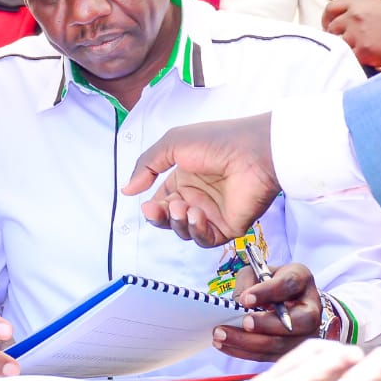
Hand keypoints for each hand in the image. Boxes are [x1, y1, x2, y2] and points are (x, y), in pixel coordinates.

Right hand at [122, 113, 279, 247]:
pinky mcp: (228, 226)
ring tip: (184, 207)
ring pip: (184, 232)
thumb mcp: (172, 144)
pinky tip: (197, 215)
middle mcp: (197, 197)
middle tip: (157, 209)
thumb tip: (126, 189)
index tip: (146, 204)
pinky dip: (197, 231)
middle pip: (169, 220)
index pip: (160, 201)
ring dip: (178, 223)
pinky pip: (205, 239)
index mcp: (184, 179)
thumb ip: (146, 166)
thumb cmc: (217, 141)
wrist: (254, 151)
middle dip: (160, 217)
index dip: (152, 207)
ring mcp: (213, 213)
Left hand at [214, 263, 321, 361]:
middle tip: (243, 322)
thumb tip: (239, 303)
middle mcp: (311, 308)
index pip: (289, 284)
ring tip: (222, 335)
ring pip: (283, 344)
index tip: (245, 299)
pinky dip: (244, 352)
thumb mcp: (256, 271)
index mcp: (302, 279)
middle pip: (299, 321)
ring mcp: (306, 334)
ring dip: (249, 343)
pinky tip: (225, 345)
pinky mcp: (292, 351)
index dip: (268, 292)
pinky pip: (269, 356)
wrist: (281, 299)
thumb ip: (248, 282)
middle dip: (267, 325)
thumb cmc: (267, 281)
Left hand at [322, 0, 380, 68]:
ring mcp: (358, 34)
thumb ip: (360, 12)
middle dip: (336, 37)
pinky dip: (355, 60)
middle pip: (332, 28)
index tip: (329, 27)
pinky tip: (365, 60)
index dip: (327, 19)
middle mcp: (355, 16)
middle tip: (345, 44)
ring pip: (339, 45)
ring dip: (345, 50)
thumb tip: (344, 23)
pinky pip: (350, 58)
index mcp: (359, 3)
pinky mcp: (364, 51)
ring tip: (358, 53)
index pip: (331, 8)